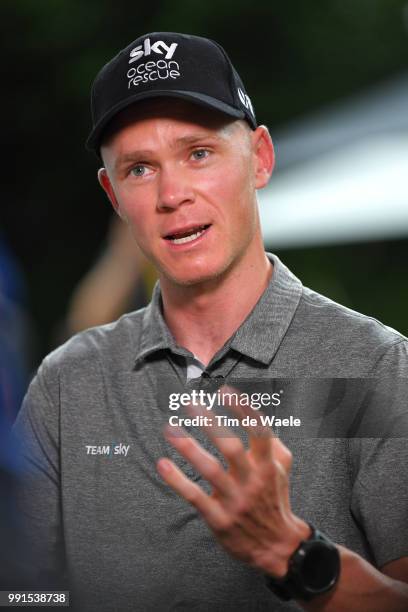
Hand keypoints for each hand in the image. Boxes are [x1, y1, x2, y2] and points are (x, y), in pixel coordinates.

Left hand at [157, 403, 309, 577]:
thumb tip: (254, 414)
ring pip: (210, 470)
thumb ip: (272, 441)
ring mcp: (235, 500)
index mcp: (267, 465)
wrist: (276, 545)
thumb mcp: (282, 469)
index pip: (258, 431)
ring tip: (170, 429)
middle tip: (190, 404)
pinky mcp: (219, 518)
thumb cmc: (274, 498)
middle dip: (210, 423)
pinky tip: (163, 464)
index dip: (242, 410)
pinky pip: (195, 496)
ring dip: (188, 448)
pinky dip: (177, 480)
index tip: (224, 391)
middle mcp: (252, 480)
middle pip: (230, 447)